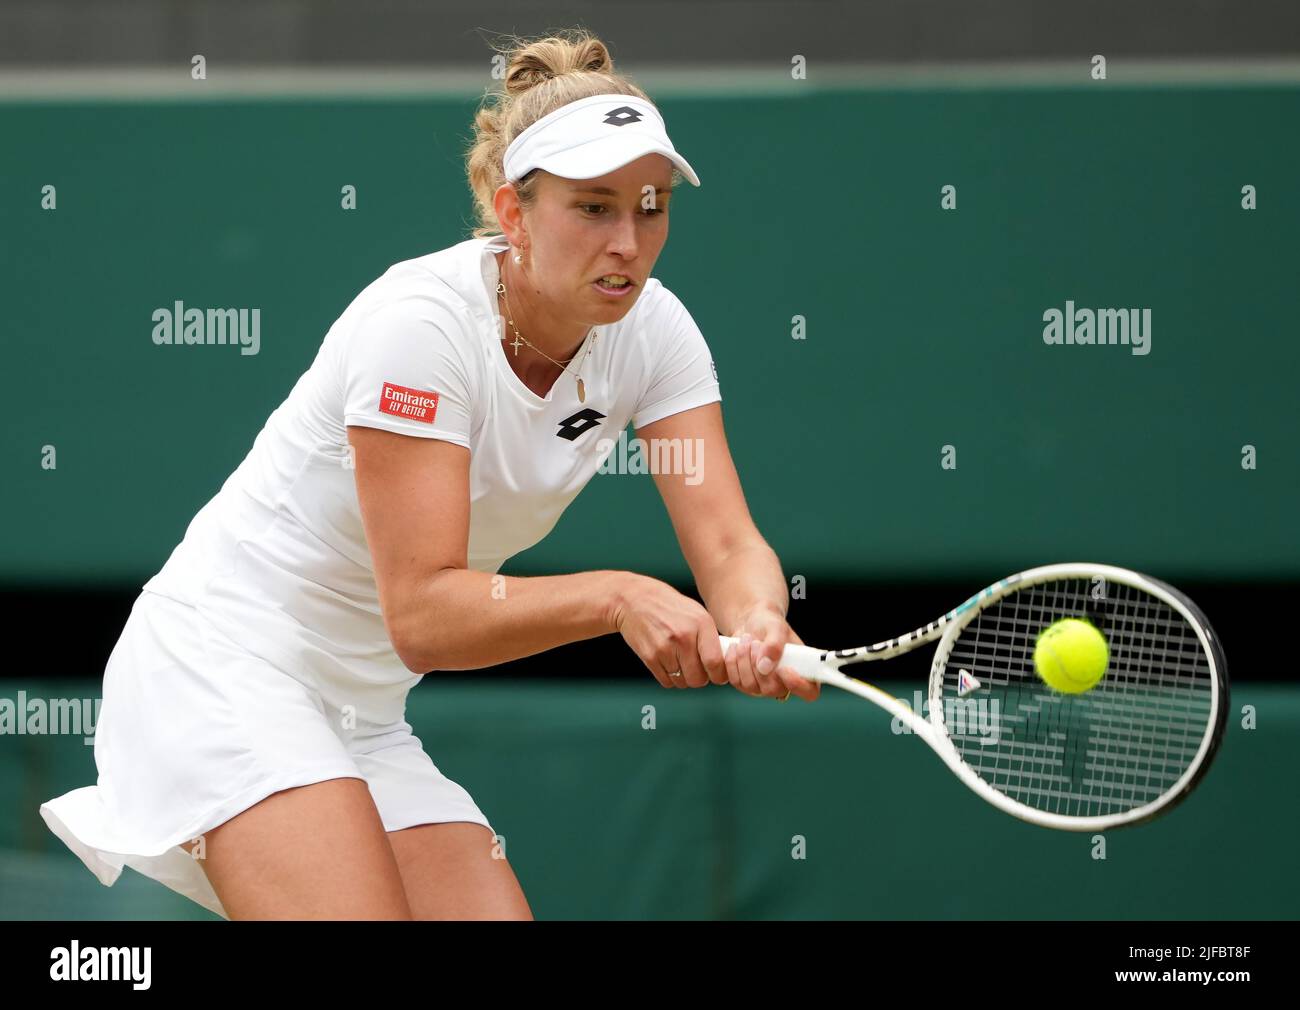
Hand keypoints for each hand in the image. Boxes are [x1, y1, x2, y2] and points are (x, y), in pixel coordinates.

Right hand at [611, 575, 726, 688]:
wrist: (634, 599)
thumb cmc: (669, 607)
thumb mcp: (696, 613)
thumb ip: (710, 637)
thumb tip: (724, 664)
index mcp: (701, 624)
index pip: (716, 662)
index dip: (719, 675)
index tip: (717, 676)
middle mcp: (684, 636)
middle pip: (698, 678)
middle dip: (699, 678)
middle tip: (696, 669)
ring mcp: (665, 648)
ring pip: (682, 682)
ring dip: (683, 678)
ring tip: (679, 663)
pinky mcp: (649, 656)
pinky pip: (666, 681)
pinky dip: (669, 677)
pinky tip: (667, 663)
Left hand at [723, 604, 819, 701]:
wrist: (751, 624)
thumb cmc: (770, 625)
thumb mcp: (776, 627)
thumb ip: (775, 645)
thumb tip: (764, 667)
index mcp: (803, 671)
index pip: (809, 692)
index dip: (798, 685)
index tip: (783, 668)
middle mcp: (784, 685)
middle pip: (772, 690)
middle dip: (759, 663)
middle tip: (756, 642)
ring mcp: (763, 688)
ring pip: (750, 685)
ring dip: (744, 659)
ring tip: (746, 639)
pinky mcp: (745, 685)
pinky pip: (735, 681)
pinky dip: (732, 661)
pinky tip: (736, 647)